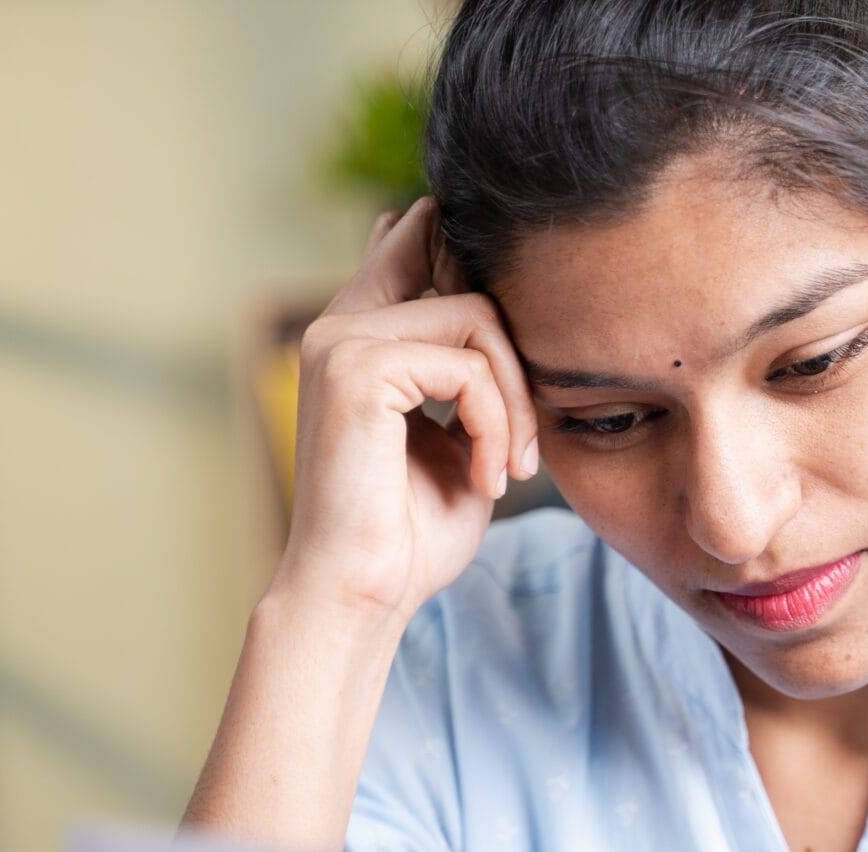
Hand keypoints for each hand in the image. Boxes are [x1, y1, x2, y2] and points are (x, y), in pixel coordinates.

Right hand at [267, 195, 540, 625]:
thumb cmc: (410, 536)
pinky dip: (497, 426)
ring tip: (511, 471)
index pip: (408, 248)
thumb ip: (473, 382)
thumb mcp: (458, 444)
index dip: (457, 242)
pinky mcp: (357, 368)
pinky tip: (489, 479)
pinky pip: (468, 368)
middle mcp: (341, 328)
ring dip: (515, 405)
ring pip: (479, 320)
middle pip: (464, 277)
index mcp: (358, 340)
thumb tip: (500, 322)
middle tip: (526, 452)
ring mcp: (342, 341)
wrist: (362, 593)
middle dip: (518, 364)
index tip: (498, 266)